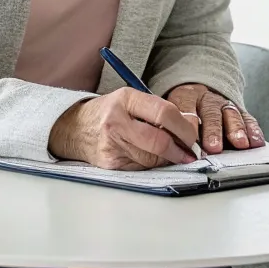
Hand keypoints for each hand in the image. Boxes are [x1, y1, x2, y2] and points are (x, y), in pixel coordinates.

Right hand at [46, 88, 202, 168]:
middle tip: (189, 152)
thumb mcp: (132, 101)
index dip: (184, 127)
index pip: (164, 113)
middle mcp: (116, 121)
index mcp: (126, 99)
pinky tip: (151, 157)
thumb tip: (190, 128)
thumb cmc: (109, 112)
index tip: (193, 136)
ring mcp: (111, 144)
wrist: (75, 128)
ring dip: (168, 159)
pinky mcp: (110, 163)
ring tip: (172, 153)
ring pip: (152, 159)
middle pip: (159, 141)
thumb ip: (159, 111)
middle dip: (180, 149)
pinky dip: (152, 165)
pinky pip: (141, 168)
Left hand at [166, 83, 266, 152]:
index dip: (188, 125)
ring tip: (239, 143)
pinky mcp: (238, 111)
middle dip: (213, 131)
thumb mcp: (166, 114)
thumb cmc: (178, 112)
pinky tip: (256, 141)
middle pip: (210, 113)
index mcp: (184, 96)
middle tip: (213, 147)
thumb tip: (164, 153)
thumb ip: (167, 130)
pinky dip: (252, 129)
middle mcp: (205, 99)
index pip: (185, 107)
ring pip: (230, 114)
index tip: (189, 142)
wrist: (196, 93)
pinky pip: (246, 118)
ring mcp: (223, 104)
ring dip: (235, 129)